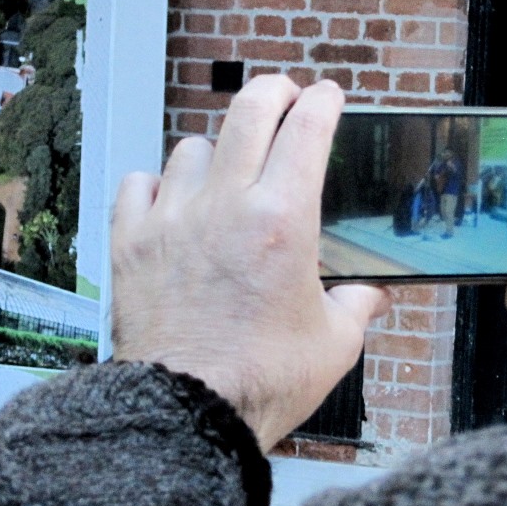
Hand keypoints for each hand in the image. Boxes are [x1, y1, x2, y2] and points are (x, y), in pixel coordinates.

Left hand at [110, 77, 390, 450]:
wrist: (188, 413)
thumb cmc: (263, 381)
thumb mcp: (335, 343)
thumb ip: (359, 306)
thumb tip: (375, 296)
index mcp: (284, 221)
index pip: (307, 130)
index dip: (324, 102)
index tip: (329, 96)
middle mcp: (226, 207)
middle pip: (249, 112)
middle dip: (274, 91)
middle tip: (284, 96)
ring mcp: (173, 220)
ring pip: (193, 148)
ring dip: (217, 152)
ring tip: (227, 174)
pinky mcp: (131, 244)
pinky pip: (139, 184)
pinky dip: (157, 185)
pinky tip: (171, 203)